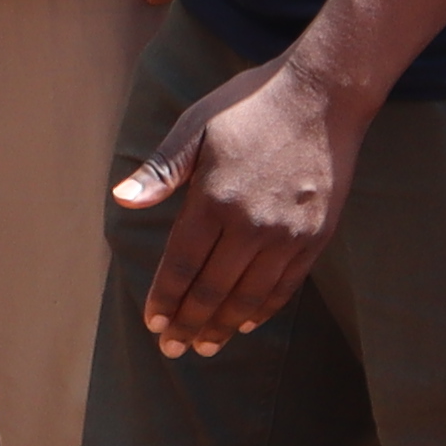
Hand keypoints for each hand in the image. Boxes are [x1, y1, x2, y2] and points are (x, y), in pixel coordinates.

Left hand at [113, 50, 370, 354]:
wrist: (323, 96)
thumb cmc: (250, 106)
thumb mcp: (196, 126)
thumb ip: (161, 170)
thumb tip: (121, 200)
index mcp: (215, 198)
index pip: (183, 264)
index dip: (166, 298)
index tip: (153, 323)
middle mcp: (253, 224)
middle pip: (214, 289)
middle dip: (189, 323)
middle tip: (172, 349)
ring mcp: (289, 234)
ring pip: (250, 296)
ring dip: (224, 326)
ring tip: (205, 346)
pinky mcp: (317, 236)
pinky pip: (286, 285)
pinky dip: (264, 309)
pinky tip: (247, 323)